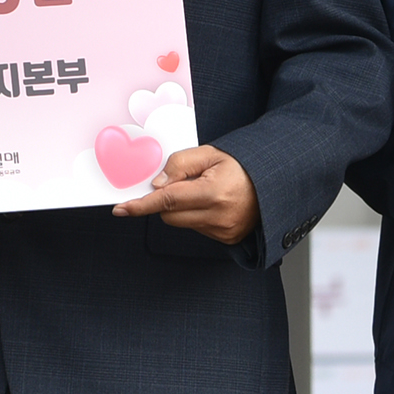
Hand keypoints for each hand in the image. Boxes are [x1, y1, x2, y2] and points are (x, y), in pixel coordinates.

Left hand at [114, 144, 261, 244]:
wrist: (271, 183)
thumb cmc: (241, 166)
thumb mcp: (210, 154)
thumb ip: (180, 164)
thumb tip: (157, 184)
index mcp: (214, 192)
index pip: (167, 200)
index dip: (141, 205)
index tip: (122, 209)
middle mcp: (219, 215)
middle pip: (169, 215)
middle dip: (167, 201)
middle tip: (184, 184)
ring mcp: (223, 231)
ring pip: (181, 223)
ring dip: (183, 209)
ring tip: (206, 192)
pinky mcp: (226, 239)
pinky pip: (196, 229)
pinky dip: (197, 216)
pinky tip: (213, 204)